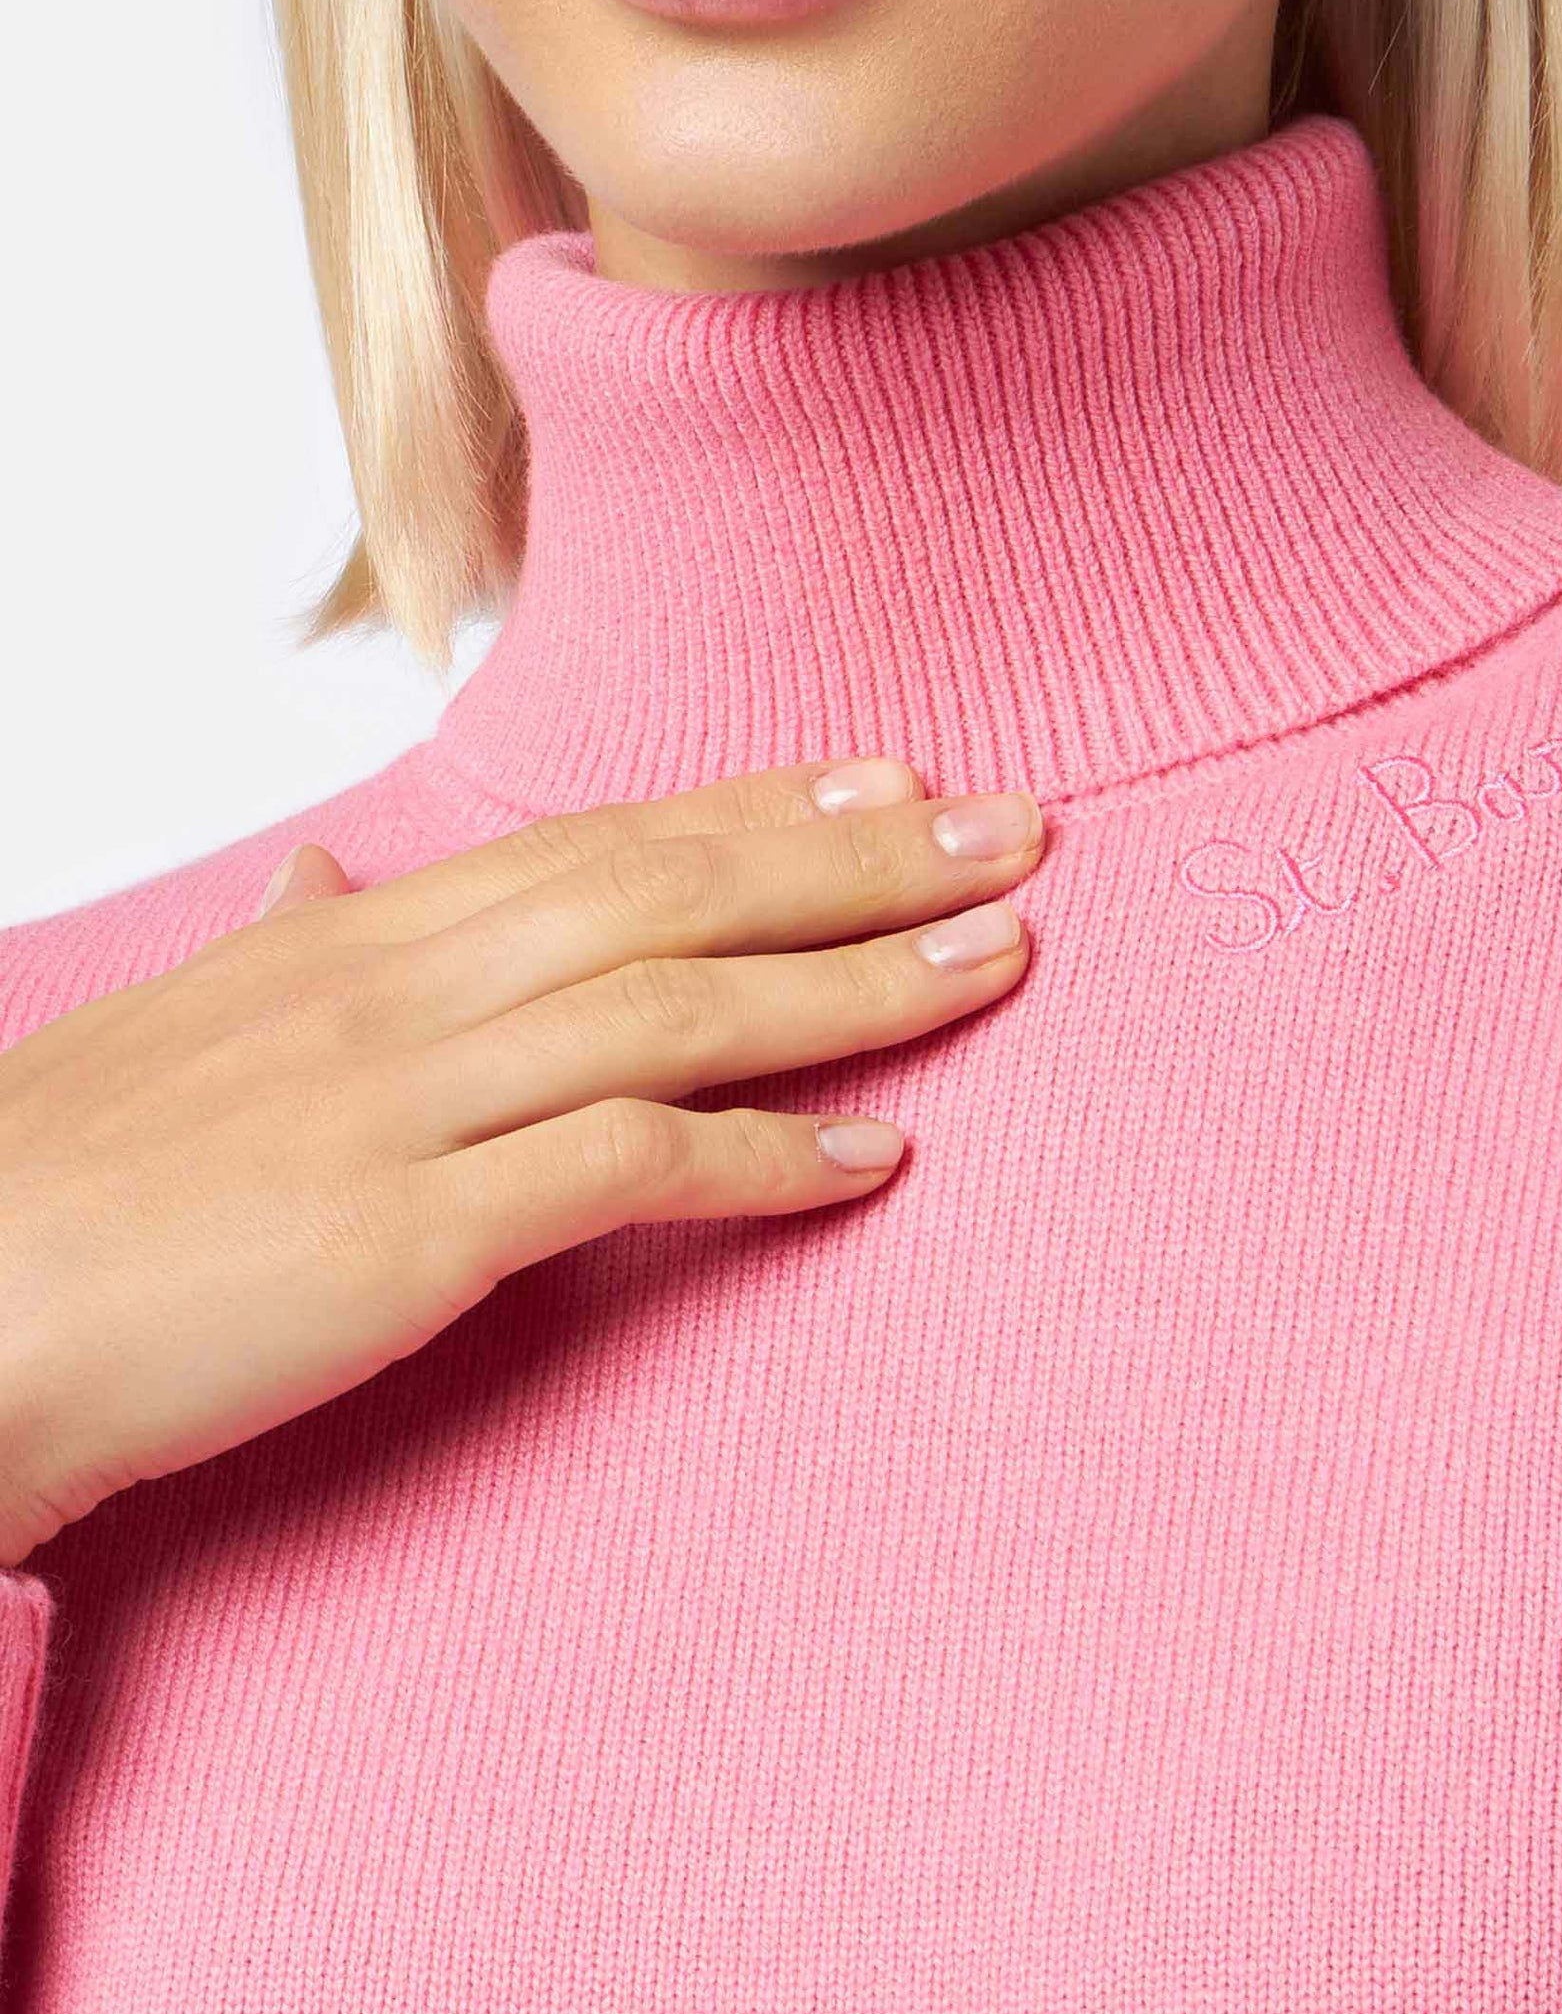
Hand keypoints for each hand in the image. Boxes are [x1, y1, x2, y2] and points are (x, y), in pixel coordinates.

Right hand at [0, 756, 1042, 1562]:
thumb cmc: (57, 1185)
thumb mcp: (173, 1029)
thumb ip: (278, 952)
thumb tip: (319, 884)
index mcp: (354, 938)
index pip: (596, 840)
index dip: (755, 807)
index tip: (885, 780)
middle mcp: (397, 988)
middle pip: (669, 889)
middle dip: (856, 859)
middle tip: (1013, 829)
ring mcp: (407, 1103)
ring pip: (677, 1004)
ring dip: (854, 983)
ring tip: (998, 963)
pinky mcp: (408, 1233)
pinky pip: (628, 1168)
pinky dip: (765, 1157)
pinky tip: (878, 1158)